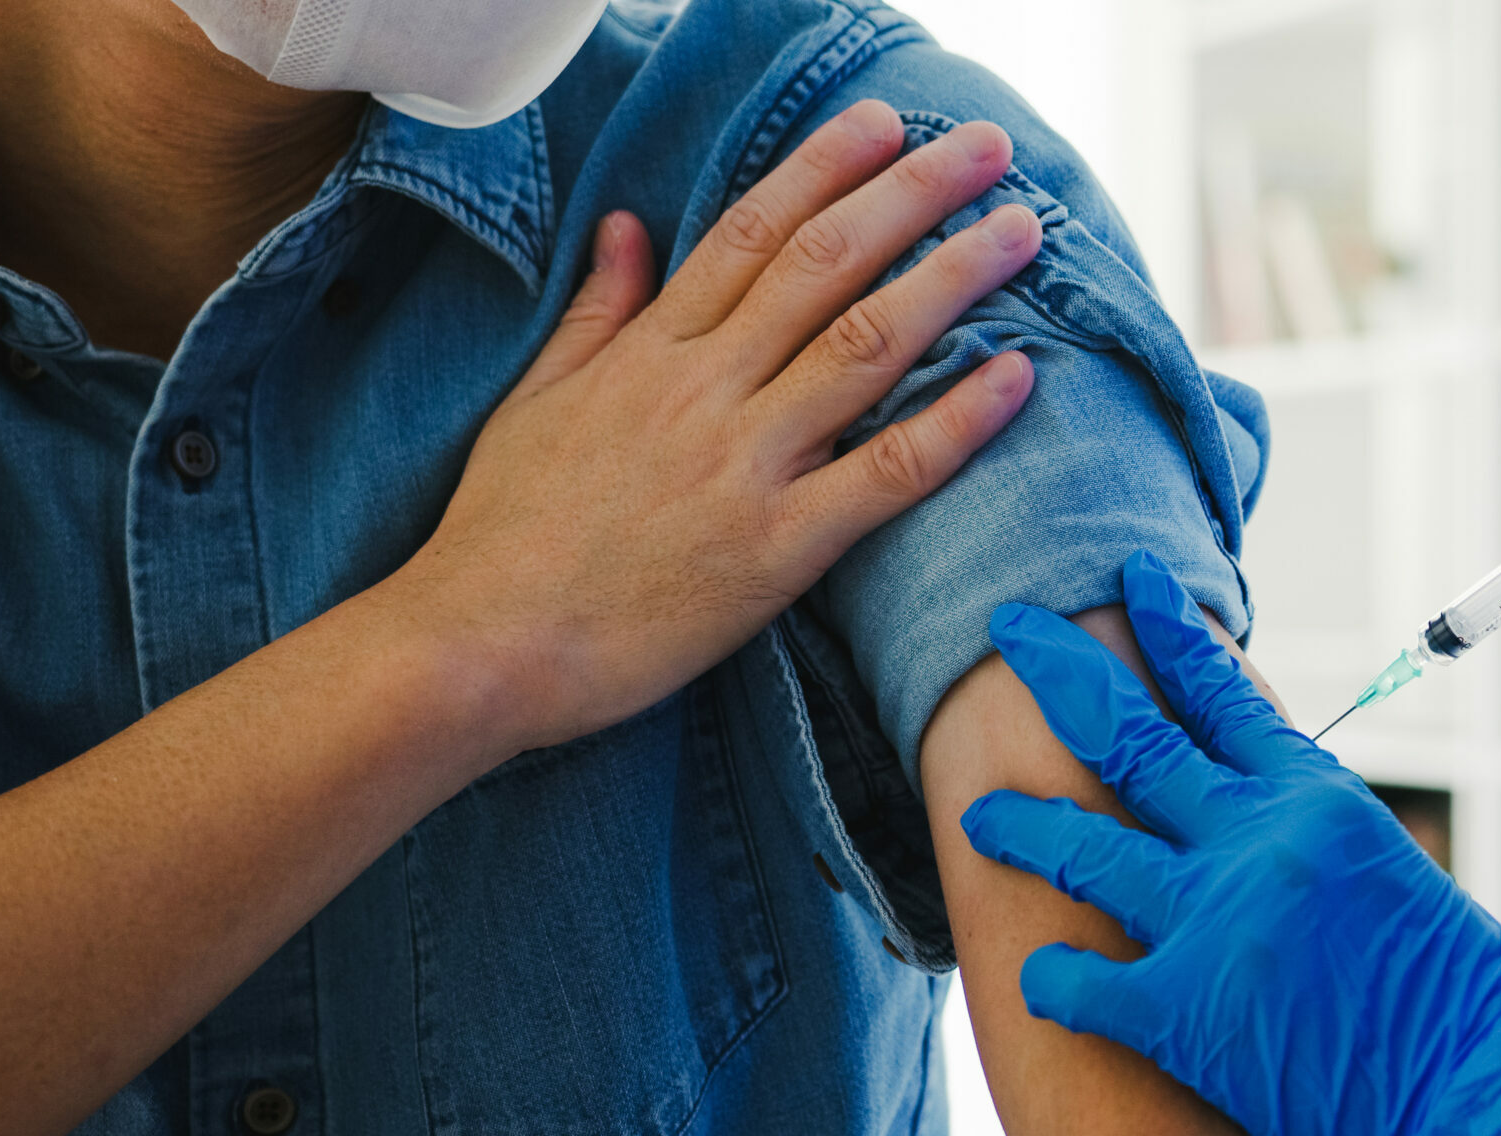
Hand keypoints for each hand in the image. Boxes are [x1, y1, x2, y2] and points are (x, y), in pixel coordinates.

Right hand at [377, 100, 1041, 748]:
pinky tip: (1018, 374)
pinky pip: (886, 473)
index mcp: (650, 353)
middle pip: (826, 265)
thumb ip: (597, 312)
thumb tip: (626, 224)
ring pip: (866, 345)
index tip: (884, 124)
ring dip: (952, 279)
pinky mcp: (777, 550)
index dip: (825, 168)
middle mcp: (704, 391)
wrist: (476, 647)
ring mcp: (744, 466)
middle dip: (912, 194)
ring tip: (1024, 230)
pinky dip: (957, 422)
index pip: (751, 232)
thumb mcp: (537, 401)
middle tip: (985, 148)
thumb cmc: (502, 534)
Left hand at [960, 552, 1500, 1135]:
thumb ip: (1316, 833)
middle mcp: (1256, 840)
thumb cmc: (1456, 997)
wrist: (1478, 1089)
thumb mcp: (1392, 872)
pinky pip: (1081, 979)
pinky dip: (1053, 976)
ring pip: (1084, 847)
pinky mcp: (1183, 1010)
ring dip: (1023, 825)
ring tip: (981, 815)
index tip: (1131, 584)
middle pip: (1130, 736)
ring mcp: (1212, 920)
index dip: (1168, 634)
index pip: (1223, 692)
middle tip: (1009, 629)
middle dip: (1059, 672)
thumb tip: (1268, 810)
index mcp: (1316, 800)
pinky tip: (1037, 976)